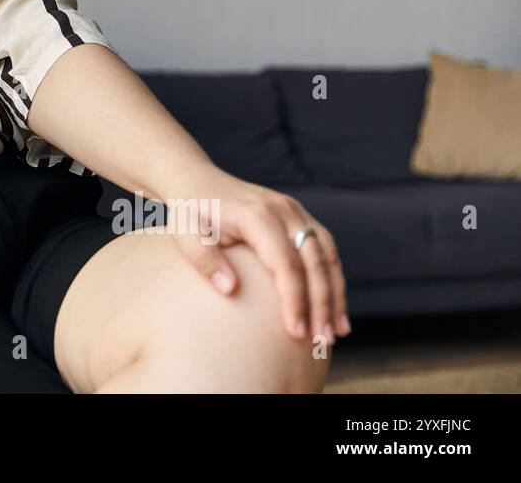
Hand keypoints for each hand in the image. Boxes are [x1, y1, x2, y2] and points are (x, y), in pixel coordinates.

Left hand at [163, 172, 349, 346]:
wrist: (196, 181)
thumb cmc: (190, 212)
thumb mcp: (185, 234)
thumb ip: (205, 260)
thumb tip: (230, 290)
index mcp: (256, 215)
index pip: (285, 262)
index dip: (294, 299)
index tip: (296, 332)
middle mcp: (282, 210)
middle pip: (313, 261)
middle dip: (322, 304)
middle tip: (322, 342)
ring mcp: (294, 211)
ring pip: (326, 255)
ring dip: (335, 295)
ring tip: (336, 332)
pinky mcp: (298, 217)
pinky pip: (324, 249)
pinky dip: (332, 279)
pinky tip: (333, 308)